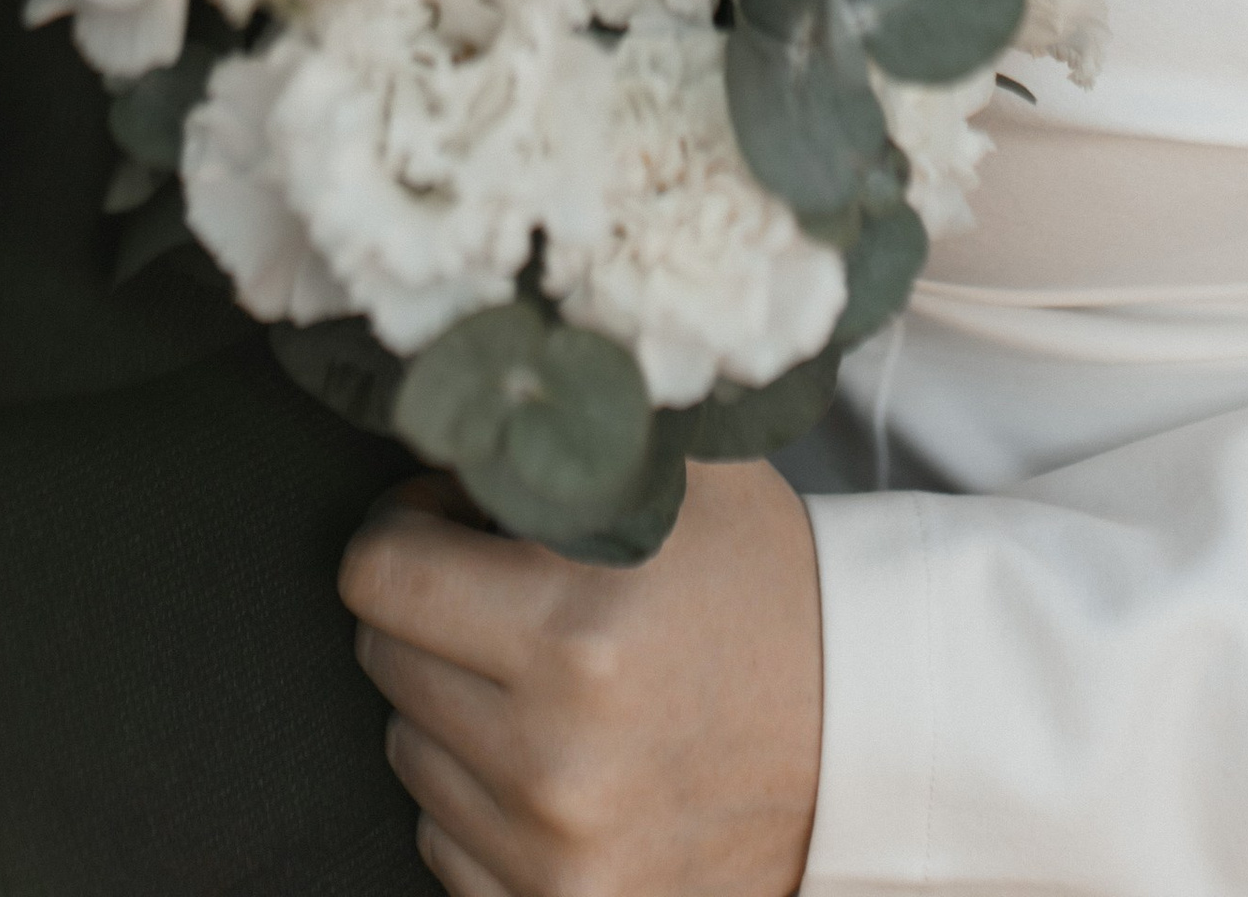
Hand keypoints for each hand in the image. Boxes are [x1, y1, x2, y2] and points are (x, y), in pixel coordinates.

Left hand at [341, 460, 823, 896]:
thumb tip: (467, 396)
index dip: (406, 528)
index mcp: (580, 635)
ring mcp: (558, 854)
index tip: (452, 519)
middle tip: (504, 590)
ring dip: (454, 704)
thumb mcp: (686, 479)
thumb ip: (572, 430)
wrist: (867, 739)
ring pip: (409, 752)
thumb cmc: (768, 589)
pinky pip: (443, 840)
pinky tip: (554, 754)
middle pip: (386, 657)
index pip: (380, 575)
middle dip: (432, 610)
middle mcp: (557, 758)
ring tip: (544, 674)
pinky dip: (480, 796)